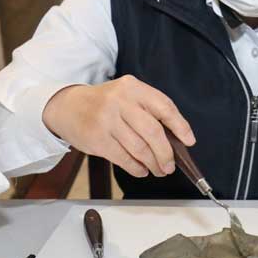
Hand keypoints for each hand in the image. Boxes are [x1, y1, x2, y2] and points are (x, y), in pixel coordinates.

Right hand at [41, 76, 194, 177]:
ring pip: (139, 148)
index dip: (180, 126)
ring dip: (153, 163)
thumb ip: (148, 111)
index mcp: (133, 88)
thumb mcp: (126, 95)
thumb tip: (174, 139)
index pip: (164, 106)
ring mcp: (107, 120)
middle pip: (153, 132)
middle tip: (170, 165)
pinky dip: (136, 168)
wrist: (68, 106)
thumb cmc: (104, 103)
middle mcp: (120, 101)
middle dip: (166, 153)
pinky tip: (141, 169)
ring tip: (158, 169)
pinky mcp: (97, 139)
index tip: (189, 141)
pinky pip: (124, 158)